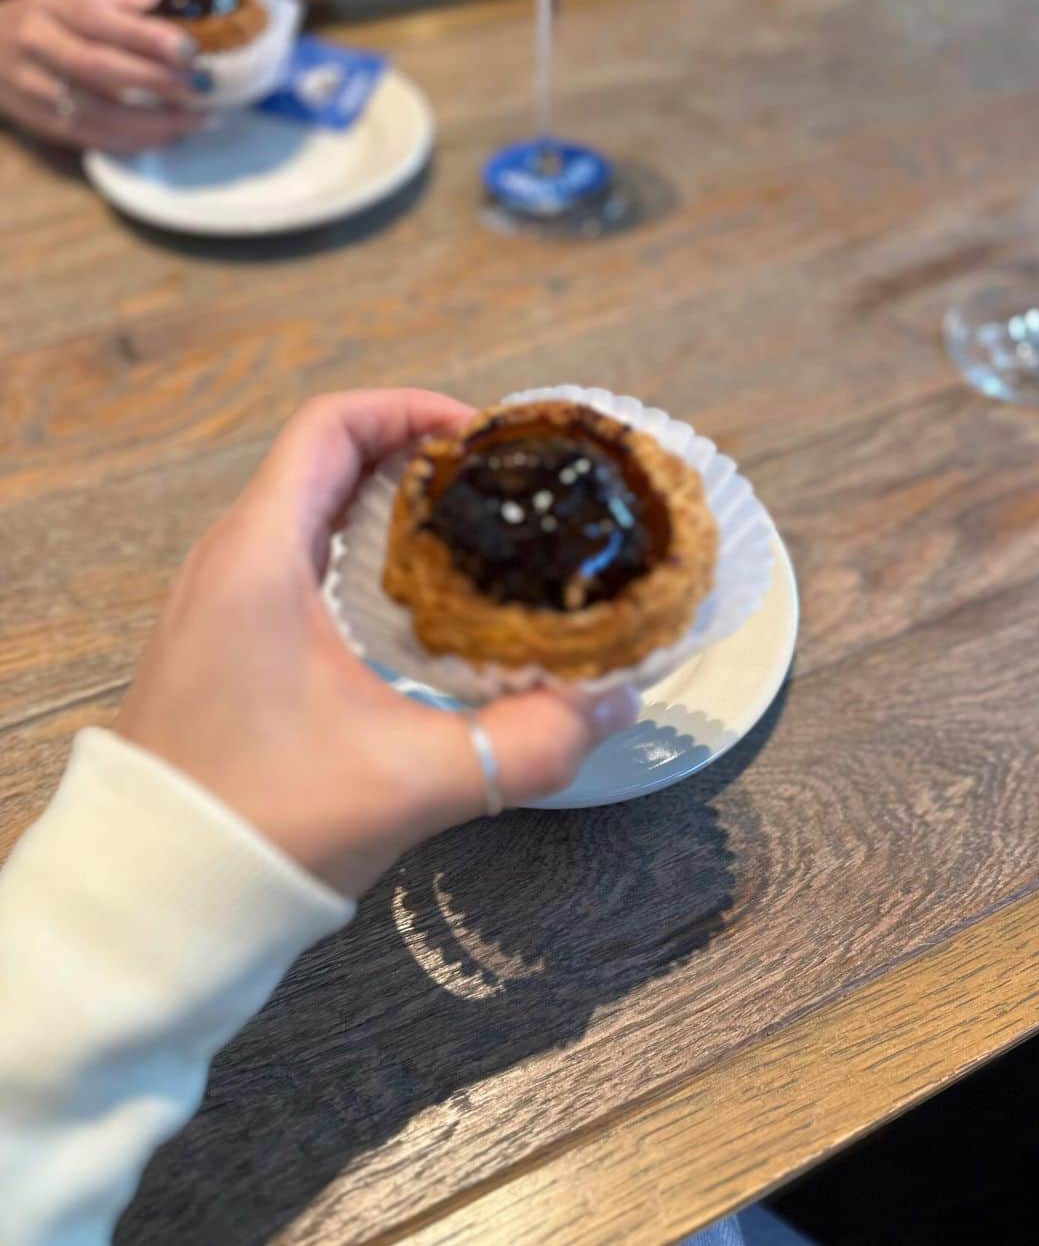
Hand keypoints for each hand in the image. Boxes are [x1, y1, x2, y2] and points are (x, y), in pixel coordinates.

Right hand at [0, 0, 202, 151]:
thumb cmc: (62, 15)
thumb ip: (139, 2)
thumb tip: (197, 16)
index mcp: (55, 0)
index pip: (100, 20)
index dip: (146, 38)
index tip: (189, 52)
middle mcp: (36, 39)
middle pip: (95, 66)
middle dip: (153, 82)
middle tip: (199, 92)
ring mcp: (32, 84)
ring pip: (93, 111)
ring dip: (150, 123)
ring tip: (193, 123)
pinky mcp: (39, 120)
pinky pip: (89, 138)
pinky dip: (132, 141)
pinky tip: (165, 138)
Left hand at [114, 391, 640, 897]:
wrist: (156, 898)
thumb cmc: (259, 824)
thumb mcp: (411, 779)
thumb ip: (525, 742)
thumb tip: (612, 705)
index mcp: (259, 558)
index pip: (330, 426)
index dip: (410, 410)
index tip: (481, 436)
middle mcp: (229, 563)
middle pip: (324, 461)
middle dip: (412, 458)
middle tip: (491, 487)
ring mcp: (217, 605)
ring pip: (306, 514)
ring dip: (382, 510)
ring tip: (465, 540)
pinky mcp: (222, 648)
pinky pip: (292, 564)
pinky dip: (354, 559)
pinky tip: (411, 615)